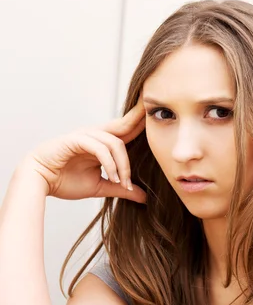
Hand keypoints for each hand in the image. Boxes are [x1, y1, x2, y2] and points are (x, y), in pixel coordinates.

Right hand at [25, 100, 146, 202]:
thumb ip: (122, 188)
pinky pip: (99, 147)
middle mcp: (95, 135)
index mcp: (102, 142)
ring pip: (114, 142)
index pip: (127, 131)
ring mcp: (85, 135)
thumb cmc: (66, 181)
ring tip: (122, 182)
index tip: (160, 117)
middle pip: (123, 124)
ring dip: (123, 165)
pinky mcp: (75, 140)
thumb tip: (144, 197)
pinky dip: (109, 163)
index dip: (142, 123)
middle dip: (139, 117)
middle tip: (154, 108)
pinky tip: (112, 177)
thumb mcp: (101, 187)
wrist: (39, 183)